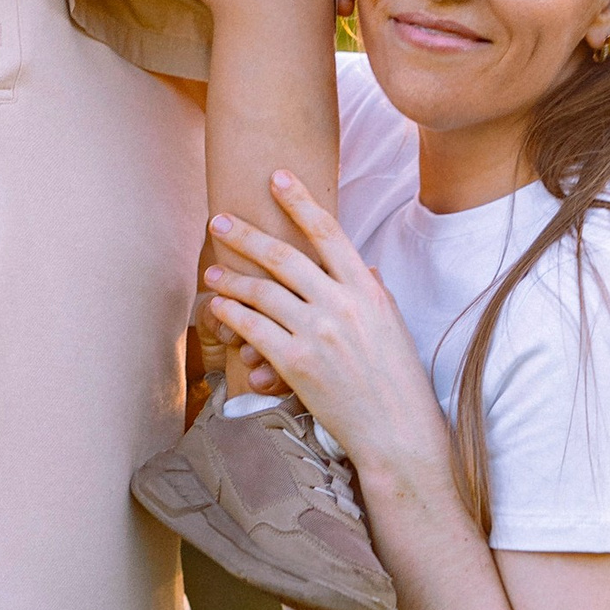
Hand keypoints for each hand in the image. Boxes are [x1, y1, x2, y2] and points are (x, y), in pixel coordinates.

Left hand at [204, 177, 449, 485]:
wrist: (397, 432)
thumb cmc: (398, 381)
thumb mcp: (392, 326)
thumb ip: (372, 293)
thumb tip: (361, 268)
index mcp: (365, 290)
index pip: (327, 232)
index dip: (299, 200)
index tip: (277, 176)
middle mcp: (340, 304)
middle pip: (282, 256)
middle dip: (244, 235)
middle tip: (218, 220)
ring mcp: (317, 333)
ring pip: (261, 292)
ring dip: (230, 279)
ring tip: (211, 272)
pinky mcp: (296, 364)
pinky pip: (254, 330)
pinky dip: (232, 316)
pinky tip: (218, 308)